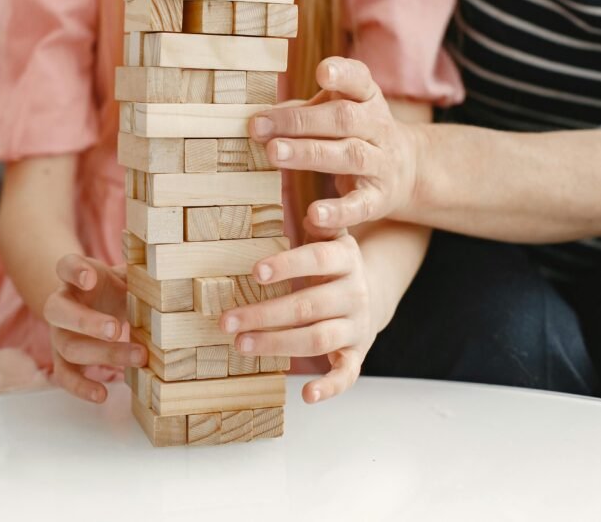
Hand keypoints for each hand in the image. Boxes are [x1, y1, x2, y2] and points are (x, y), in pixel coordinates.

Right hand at [42, 255, 147, 402]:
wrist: (92, 305)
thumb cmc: (110, 288)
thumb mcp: (122, 276)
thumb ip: (137, 274)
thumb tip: (163, 273)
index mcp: (74, 278)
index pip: (65, 267)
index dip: (75, 271)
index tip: (90, 278)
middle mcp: (60, 304)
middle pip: (59, 311)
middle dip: (87, 322)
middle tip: (116, 330)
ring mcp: (59, 334)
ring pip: (69, 347)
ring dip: (104, 354)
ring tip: (139, 356)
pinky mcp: (62, 359)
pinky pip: (65, 376)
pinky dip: (81, 388)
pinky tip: (102, 394)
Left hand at [219, 223, 377, 403]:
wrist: (373, 293)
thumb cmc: (332, 263)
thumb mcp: (330, 238)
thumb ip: (320, 225)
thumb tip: (307, 206)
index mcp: (346, 259)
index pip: (317, 259)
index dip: (287, 265)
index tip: (255, 272)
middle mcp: (354, 293)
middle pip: (309, 305)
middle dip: (265, 314)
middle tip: (227, 321)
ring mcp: (357, 326)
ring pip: (318, 338)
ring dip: (278, 344)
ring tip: (241, 345)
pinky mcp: (357, 353)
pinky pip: (346, 374)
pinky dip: (329, 387)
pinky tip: (306, 394)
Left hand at [250, 57, 419, 228]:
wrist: (408, 171)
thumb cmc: (354, 134)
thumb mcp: (335, 113)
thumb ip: (301, 113)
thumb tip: (260, 119)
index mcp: (367, 99)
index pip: (359, 80)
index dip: (343, 74)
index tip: (322, 71)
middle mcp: (377, 127)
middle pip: (343, 119)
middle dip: (299, 122)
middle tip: (258, 126)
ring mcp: (381, 163)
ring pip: (349, 155)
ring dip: (308, 154)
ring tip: (274, 153)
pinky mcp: (379, 198)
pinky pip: (359, 205)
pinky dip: (338, 212)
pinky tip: (314, 215)